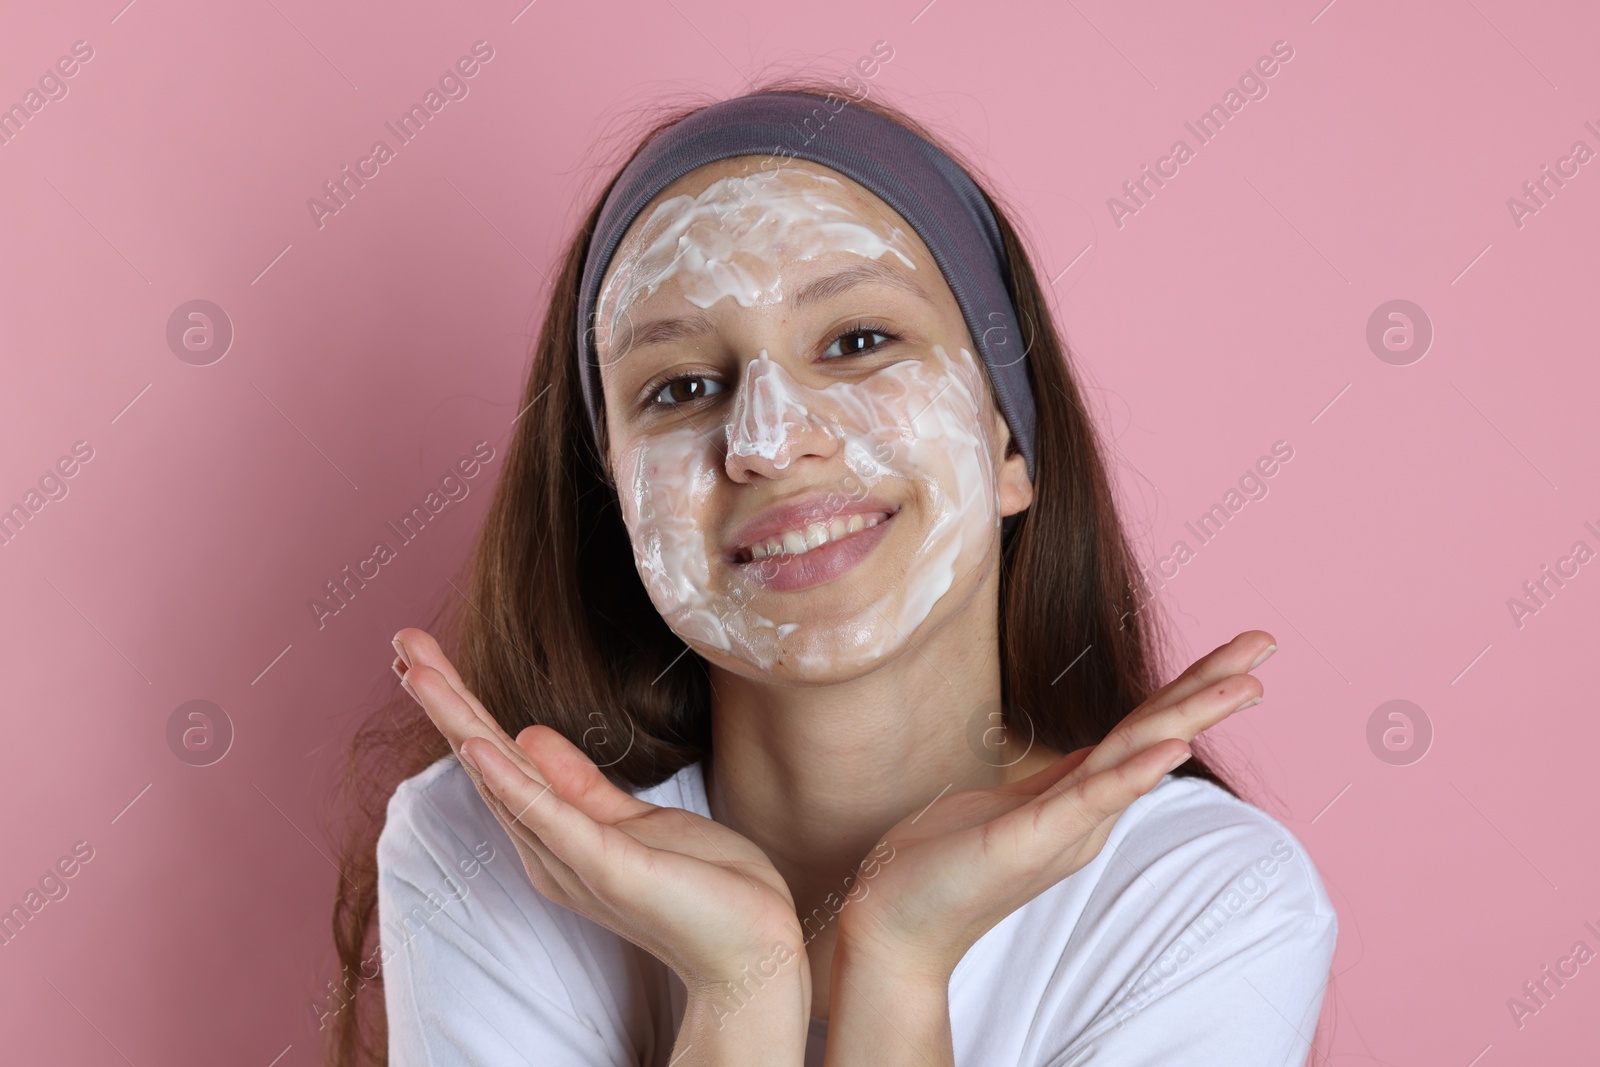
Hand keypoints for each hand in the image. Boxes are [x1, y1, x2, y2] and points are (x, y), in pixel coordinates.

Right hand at [391, 628, 808, 993]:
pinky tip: (478, 745)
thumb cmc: (700, 886)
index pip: (496, 758)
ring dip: (460, 722)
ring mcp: (575, 861)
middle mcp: (549, 850)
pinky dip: (511, 781)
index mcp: (554, 834)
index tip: (421, 654)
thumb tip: (527, 733)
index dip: (460, 704)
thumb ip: (578, 784)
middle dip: (443, 700)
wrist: (752, 946)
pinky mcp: (609, 868)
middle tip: (401, 642)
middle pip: (485, 762)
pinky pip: (552, 820)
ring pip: (504, 780)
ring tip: (419, 672)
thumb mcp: (634, 820)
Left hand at [832, 630, 1276, 980]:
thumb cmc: (938, 863)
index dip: (1190, 687)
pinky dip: (1134, 773)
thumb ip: (1048, 785)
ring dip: (1192, 714)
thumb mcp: (1004, 807)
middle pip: (1157, 733)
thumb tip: (1074, 761)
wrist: (892, 925)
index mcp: (1078, 798)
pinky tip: (1174, 747)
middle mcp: (1084, 814)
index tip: (1239, 652)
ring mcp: (1063, 829)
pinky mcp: (1029, 842)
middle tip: (1267, 641)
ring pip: (1137, 757)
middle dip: (1213, 686)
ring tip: (1246, 681)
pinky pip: (1089, 800)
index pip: (1142, 729)